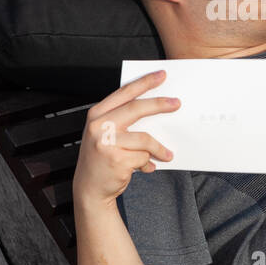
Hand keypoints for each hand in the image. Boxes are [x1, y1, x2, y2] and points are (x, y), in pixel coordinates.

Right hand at [73, 70, 180, 210]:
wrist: (89, 188)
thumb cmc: (101, 158)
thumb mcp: (104, 134)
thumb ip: (122, 119)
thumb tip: (154, 107)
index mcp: (97, 114)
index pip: (124, 93)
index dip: (144, 82)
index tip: (161, 75)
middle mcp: (100, 126)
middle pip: (136, 109)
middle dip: (159, 105)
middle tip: (177, 104)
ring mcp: (107, 143)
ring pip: (145, 139)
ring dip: (159, 148)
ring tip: (167, 155)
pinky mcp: (117, 160)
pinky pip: (144, 157)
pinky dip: (148, 163)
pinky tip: (146, 168)